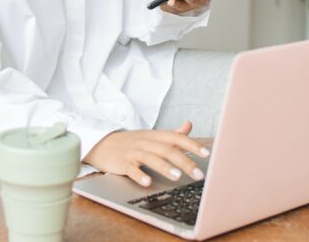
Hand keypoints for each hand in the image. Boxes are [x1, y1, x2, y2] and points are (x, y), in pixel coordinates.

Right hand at [82, 121, 209, 186]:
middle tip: (199, 174)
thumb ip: (172, 133)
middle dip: (184, 161)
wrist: (101, 143)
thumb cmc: (131, 142)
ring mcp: (133, 152)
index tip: (206, 154)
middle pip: (167, 149)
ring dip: (165, 167)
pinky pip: (130, 169)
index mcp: (155, 136)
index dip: (192, 144)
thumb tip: (189, 125)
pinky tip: (147, 182)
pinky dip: (139, 174)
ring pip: (151, 158)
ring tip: (177, 176)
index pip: (176, 138)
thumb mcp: (152, 136)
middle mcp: (146, 142)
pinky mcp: (121, 162)